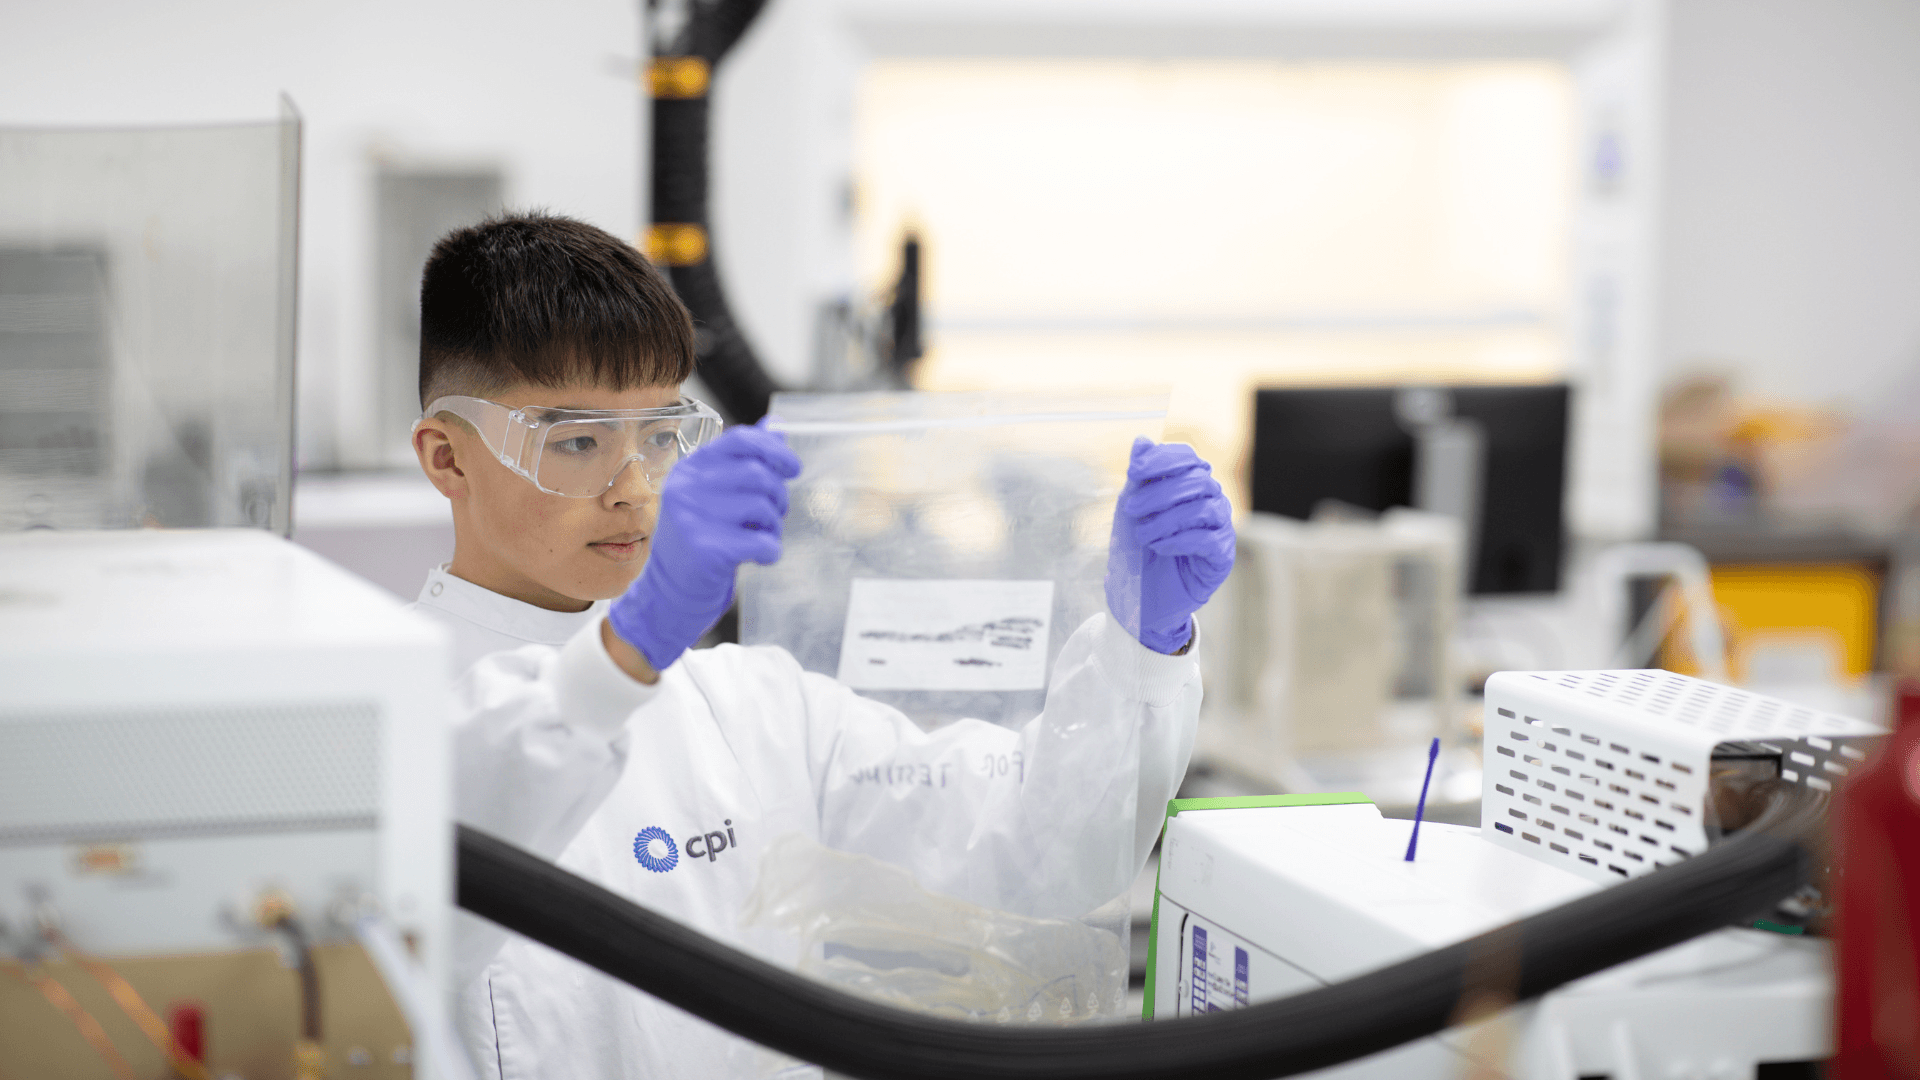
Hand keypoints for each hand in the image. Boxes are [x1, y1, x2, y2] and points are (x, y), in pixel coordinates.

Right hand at [607, 418, 799, 671]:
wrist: (668, 594)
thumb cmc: (700, 541)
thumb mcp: (715, 496)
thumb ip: (743, 461)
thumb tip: (777, 426)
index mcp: (690, 469)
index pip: (740, 440)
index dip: (775, 451)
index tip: (792, 469)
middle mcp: (687, 488)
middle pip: (758, 474)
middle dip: (777, 497)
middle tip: (771, 516)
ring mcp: (693, 518)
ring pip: (762, 507)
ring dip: (773, 526)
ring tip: (758, 537)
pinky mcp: (706, 549)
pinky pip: (763, 542)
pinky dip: (770, 551)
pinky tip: (756, 557)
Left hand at [1104, 437, 1234, 653]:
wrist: (1143, 595)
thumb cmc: (1141, 547)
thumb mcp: (1133, 509)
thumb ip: (1139, 477)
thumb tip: (1141, 441)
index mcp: (1191, 483)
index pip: (1187, 458)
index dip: (1162, 459)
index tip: (1134, 470)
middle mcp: (1211, 500)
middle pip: (1196, 481)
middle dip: (1159, 493)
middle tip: (1131, 509)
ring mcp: (1220, 527)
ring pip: (1204, 508)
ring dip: (1167, 519)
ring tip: (1142, 535)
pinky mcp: (1222, 555)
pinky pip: (1209, 540)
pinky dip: (1181, 540)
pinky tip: (1160, 546)